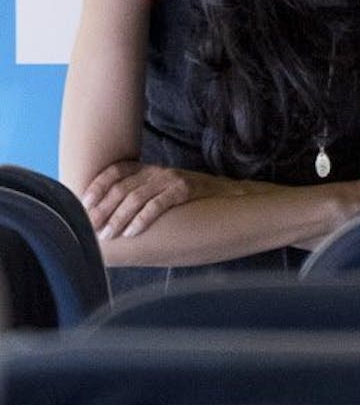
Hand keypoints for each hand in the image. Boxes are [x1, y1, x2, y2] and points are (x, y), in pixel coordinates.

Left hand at [82, 161, 207, 239]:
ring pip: (136, 197)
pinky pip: (158, 204)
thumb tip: (111, 217)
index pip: (116, 170)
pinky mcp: (185, 189)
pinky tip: (132, 232)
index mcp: (150, 170)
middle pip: (121, 188)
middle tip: (90, 228)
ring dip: (118, 217)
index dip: (98, 185)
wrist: (231, 194)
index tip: (82, 202)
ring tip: (108, 234)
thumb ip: (144, 196)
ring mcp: (172, 179)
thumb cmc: (193, 199)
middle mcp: (158, 171)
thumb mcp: (165, 190)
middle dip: (102, 209)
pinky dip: (142, 218)